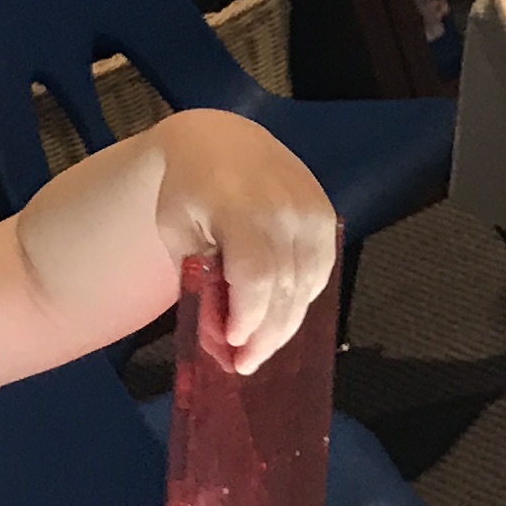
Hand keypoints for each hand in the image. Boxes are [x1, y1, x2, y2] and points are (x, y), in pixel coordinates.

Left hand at [150, 108, 338, 369]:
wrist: (219, 140)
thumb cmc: (188, 189)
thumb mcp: (178, 230)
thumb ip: (200, 280)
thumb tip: (224, 338)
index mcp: (241, 204)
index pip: (256, 274)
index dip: (248, 317)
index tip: (232, 346)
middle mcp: (286, 206)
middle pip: (286, 287)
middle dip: (267, 334)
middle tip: (245, 365)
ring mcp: (312, 210)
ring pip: (308, 286)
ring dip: (285, 324)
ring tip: (261, 349)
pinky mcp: (327, 218)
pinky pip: (320, 272)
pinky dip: (301, 300)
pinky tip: (279, 316)